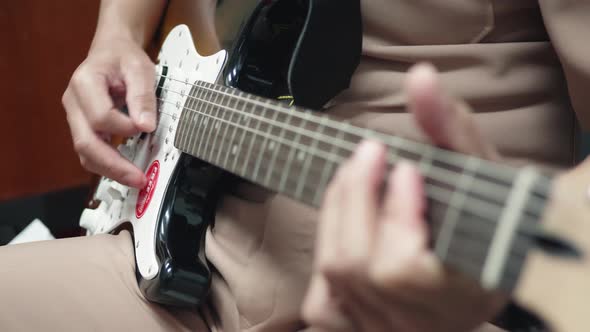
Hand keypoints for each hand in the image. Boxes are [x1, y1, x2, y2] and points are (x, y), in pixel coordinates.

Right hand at [62, 37, 156, 187]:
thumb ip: (142, 96)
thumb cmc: (124, 58)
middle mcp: (73, 103)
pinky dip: (108, 164)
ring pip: (85, 153)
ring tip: (136, 180)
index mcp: (84, 84)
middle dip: (113, 165)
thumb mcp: (140, 68)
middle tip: (139, 178)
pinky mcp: (83, 127)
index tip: (147, 126)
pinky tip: (127, 171)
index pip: (100, 117)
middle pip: (86, 143)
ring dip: (110, 170)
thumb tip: (145, 126)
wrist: (112, 52)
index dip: (124, 127)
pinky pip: (91, 151)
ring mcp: (75, 117)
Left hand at [302, 64, 505, 330]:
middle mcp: (414, 323)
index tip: (406, 168)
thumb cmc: (486, 220)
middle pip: (356, 263)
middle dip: (356, 197)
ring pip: (334, 272)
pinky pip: (319, 298)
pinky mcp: (353, 331)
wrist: (479, 267)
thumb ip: (450, 129)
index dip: (397, 215)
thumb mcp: (479, 175)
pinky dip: (328, 250)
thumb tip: (419, 78)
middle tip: (368, 153)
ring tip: (356, 175)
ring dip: (338, 212)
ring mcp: (381, 330)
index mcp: (456, 296)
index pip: (402, 270)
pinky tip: (347, 222)